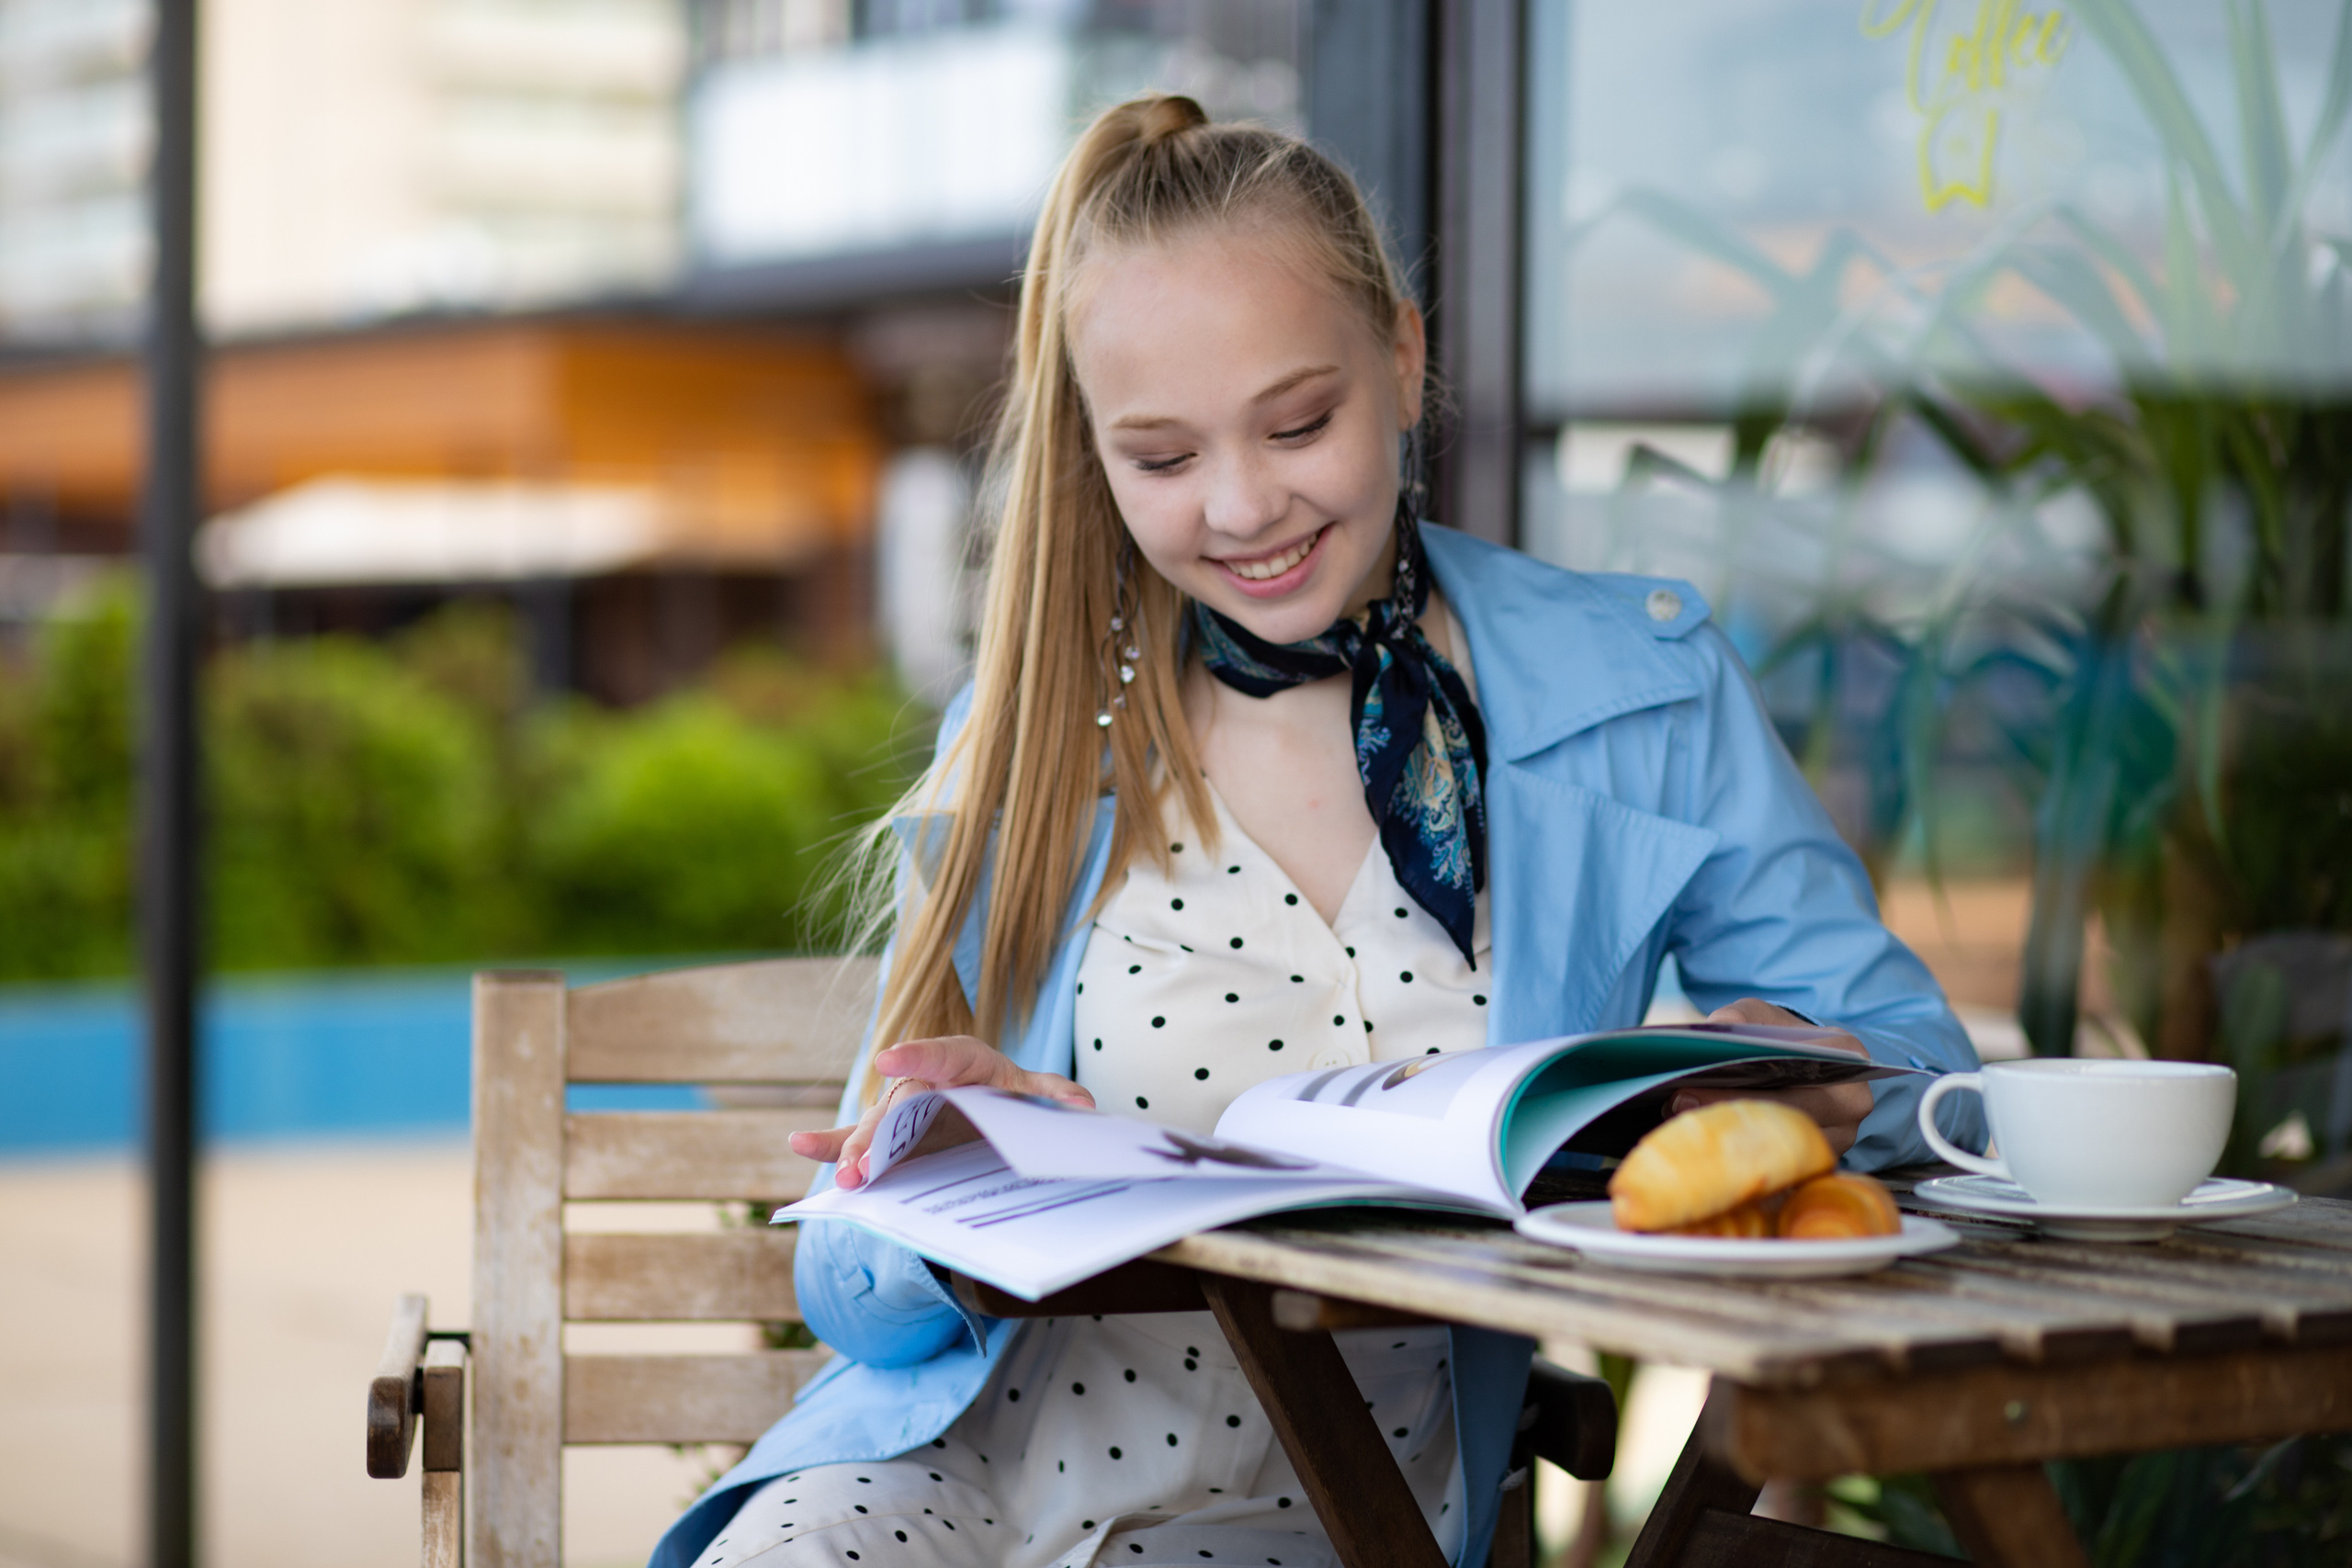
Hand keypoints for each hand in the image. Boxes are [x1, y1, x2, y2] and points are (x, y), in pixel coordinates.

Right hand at [787, 1035, 1095, 1188]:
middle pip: (896, 1107)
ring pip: (873, 1129)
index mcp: (960, 1060)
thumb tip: (1084, 1105)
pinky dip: (828, 1144)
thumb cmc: (1005, 1089)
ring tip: (843, 1178)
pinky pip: (852, 1138)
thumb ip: (1051, 1092)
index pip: (937, 1054)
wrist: (984, 1098)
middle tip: (861, 1169)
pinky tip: (799, 1144)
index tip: (888, 1059)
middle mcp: (922, 1081)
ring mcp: (900, 1109)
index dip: (914, 1055)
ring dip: (854, 1153)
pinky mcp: (885, 1134)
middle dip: (876, 1137)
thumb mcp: (1028, 1089)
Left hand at [1669, 999, 1874, 1157]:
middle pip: (1787, 1118)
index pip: (1792, 1076)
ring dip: (1732, 1142)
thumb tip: (1713, 1032)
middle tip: (1676, 1108)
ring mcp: (1843, 1135)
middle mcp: (1853, 1101)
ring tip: (1683, 1125)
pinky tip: (1707, 1144)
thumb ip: (1738, 1017)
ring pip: (1785, 1149)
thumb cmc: (1783, 1037)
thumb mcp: (1762, 1014)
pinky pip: (1783, 1165)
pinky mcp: (1824, 1159)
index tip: (1687, 1089)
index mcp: (1846, 1057)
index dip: (1739, 1088)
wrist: (1809, 1063)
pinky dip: (1743, 1157)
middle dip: (1728, 1116)